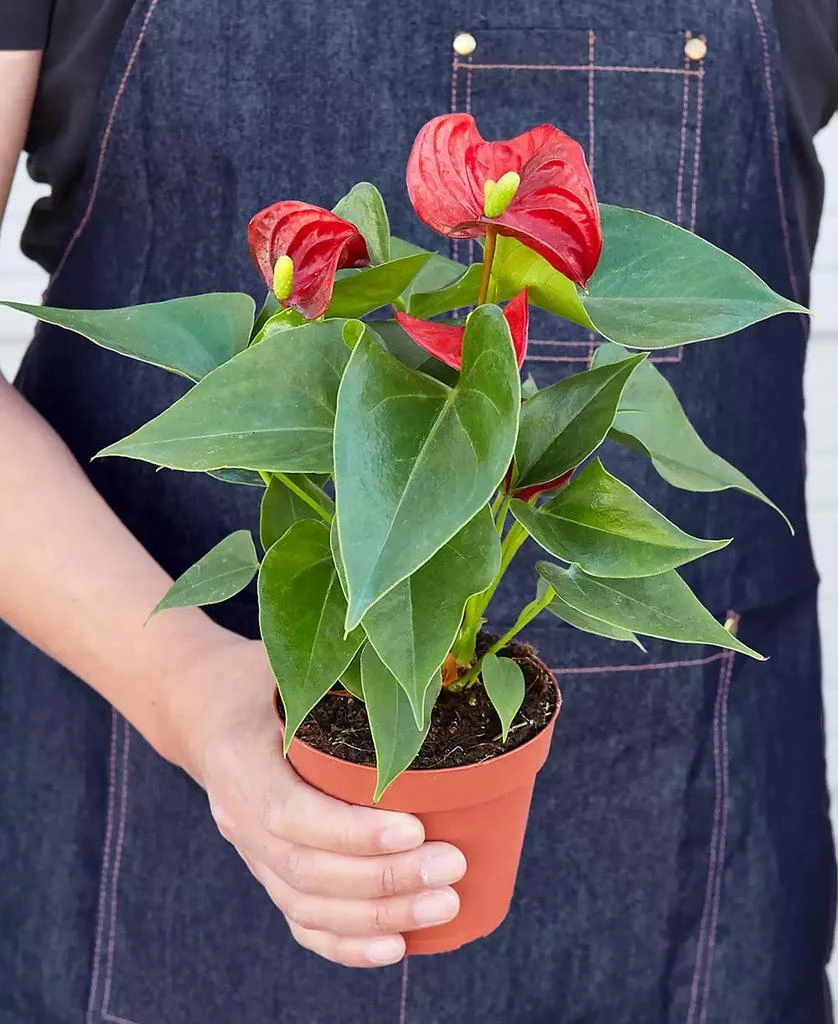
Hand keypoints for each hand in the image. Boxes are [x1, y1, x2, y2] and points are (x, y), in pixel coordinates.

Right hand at [166, 634, 465, 966]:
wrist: (204, 708)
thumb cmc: (261, 679)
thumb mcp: (289, 665)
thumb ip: (338, 677)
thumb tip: (426, 676)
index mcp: (240, 759)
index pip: (290, 813)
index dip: (351, 832)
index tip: (415, 828)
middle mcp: (236, 815)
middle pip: (306, 870)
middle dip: (384, 879)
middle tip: (452, 866)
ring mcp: (249, 852)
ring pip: (308, 904)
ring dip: (379, 915)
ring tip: (444, 904)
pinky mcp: (266, 871)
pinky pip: (301, 921)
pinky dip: (347, 944)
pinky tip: (396, 946)